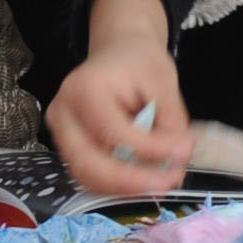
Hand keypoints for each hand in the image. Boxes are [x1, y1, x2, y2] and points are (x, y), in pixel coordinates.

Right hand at [51, 0, 188, 195]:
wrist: (118, 54)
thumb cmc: (138, 62)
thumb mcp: (163, 81)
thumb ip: (170, 121)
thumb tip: (177, 160)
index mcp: (83, 88)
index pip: (113, 132)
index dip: (149, 150)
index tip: (182, 152)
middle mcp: (62, 113)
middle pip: (88, 164)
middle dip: (131, 182)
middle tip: (169, 182)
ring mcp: (60, 133)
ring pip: (86, 177)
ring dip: (125, 188)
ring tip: (161, 183)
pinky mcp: (68, 148)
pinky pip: (89, 176)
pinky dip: (118, 185)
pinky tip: (144, 180)